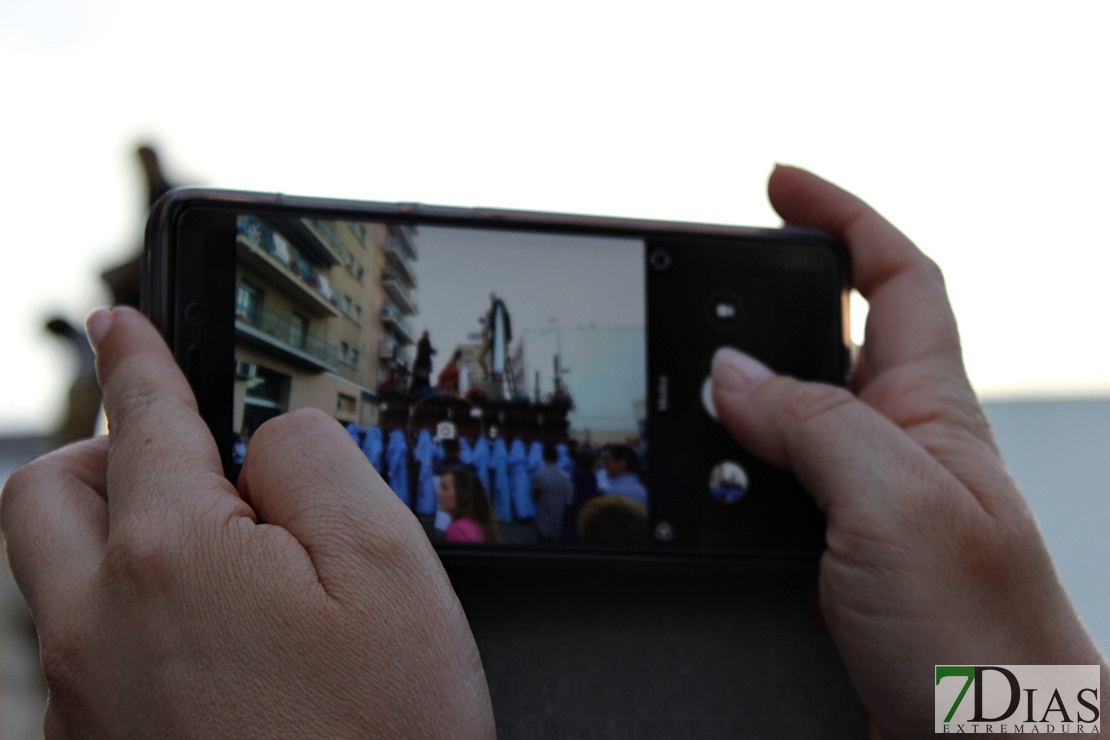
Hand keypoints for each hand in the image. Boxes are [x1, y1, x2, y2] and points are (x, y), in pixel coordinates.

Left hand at [1, 307, 493, 737]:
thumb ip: (318, 464)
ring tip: (199, 550)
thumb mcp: (390, 567)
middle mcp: (97, 628)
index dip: (138, 356)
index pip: (140, 420)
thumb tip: (269, 437)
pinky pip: (75, 651)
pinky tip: (203, 643)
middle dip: (96, 450)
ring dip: (105, 531)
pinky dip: (121, 611)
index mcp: (171, 559)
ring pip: (51, 577)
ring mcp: (83, 703)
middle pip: (45, 495)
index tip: (122, 318)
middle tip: (165, 451)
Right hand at [712, 166, 1107, 735]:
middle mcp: (900, 444)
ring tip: (684, 384)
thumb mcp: (892, 503)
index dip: (840, 214)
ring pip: (792, 411)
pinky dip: (730, 465)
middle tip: (710, 281)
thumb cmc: (987, 642)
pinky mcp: (836, 555)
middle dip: (775, 292)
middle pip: (835, 330)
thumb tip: (730, 374)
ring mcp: (867, 500)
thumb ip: (812, 424)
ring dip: (738, 388)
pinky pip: (774, 481)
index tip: (778, 182)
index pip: (895, 274)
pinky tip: (701, 479)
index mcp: (931, 406)